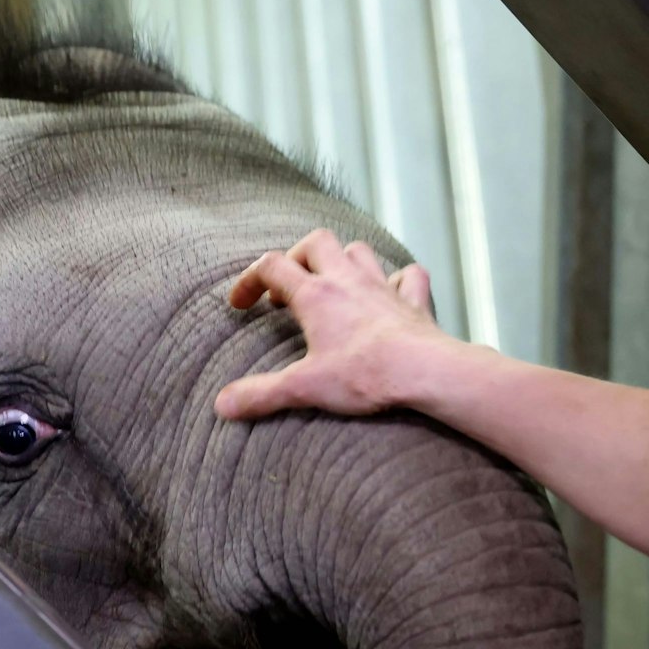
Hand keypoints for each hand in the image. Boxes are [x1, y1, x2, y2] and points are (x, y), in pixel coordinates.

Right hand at [213, 229, 476, 420]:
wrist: (425, 371)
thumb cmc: (365, 375)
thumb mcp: (304, 388)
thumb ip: (261, 394)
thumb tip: (223, 405)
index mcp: (316, 295)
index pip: (271, 267)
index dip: (249, 280)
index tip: (241, 305)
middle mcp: (348, 280)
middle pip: (316, 243)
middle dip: (297, 258)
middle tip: (288, 288)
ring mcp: (383, 287)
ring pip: (358, 251)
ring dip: (341, 262)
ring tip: (332, 286)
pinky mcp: (413, 302)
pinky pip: (408, 275)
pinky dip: (397, 279)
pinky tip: (390, 293)